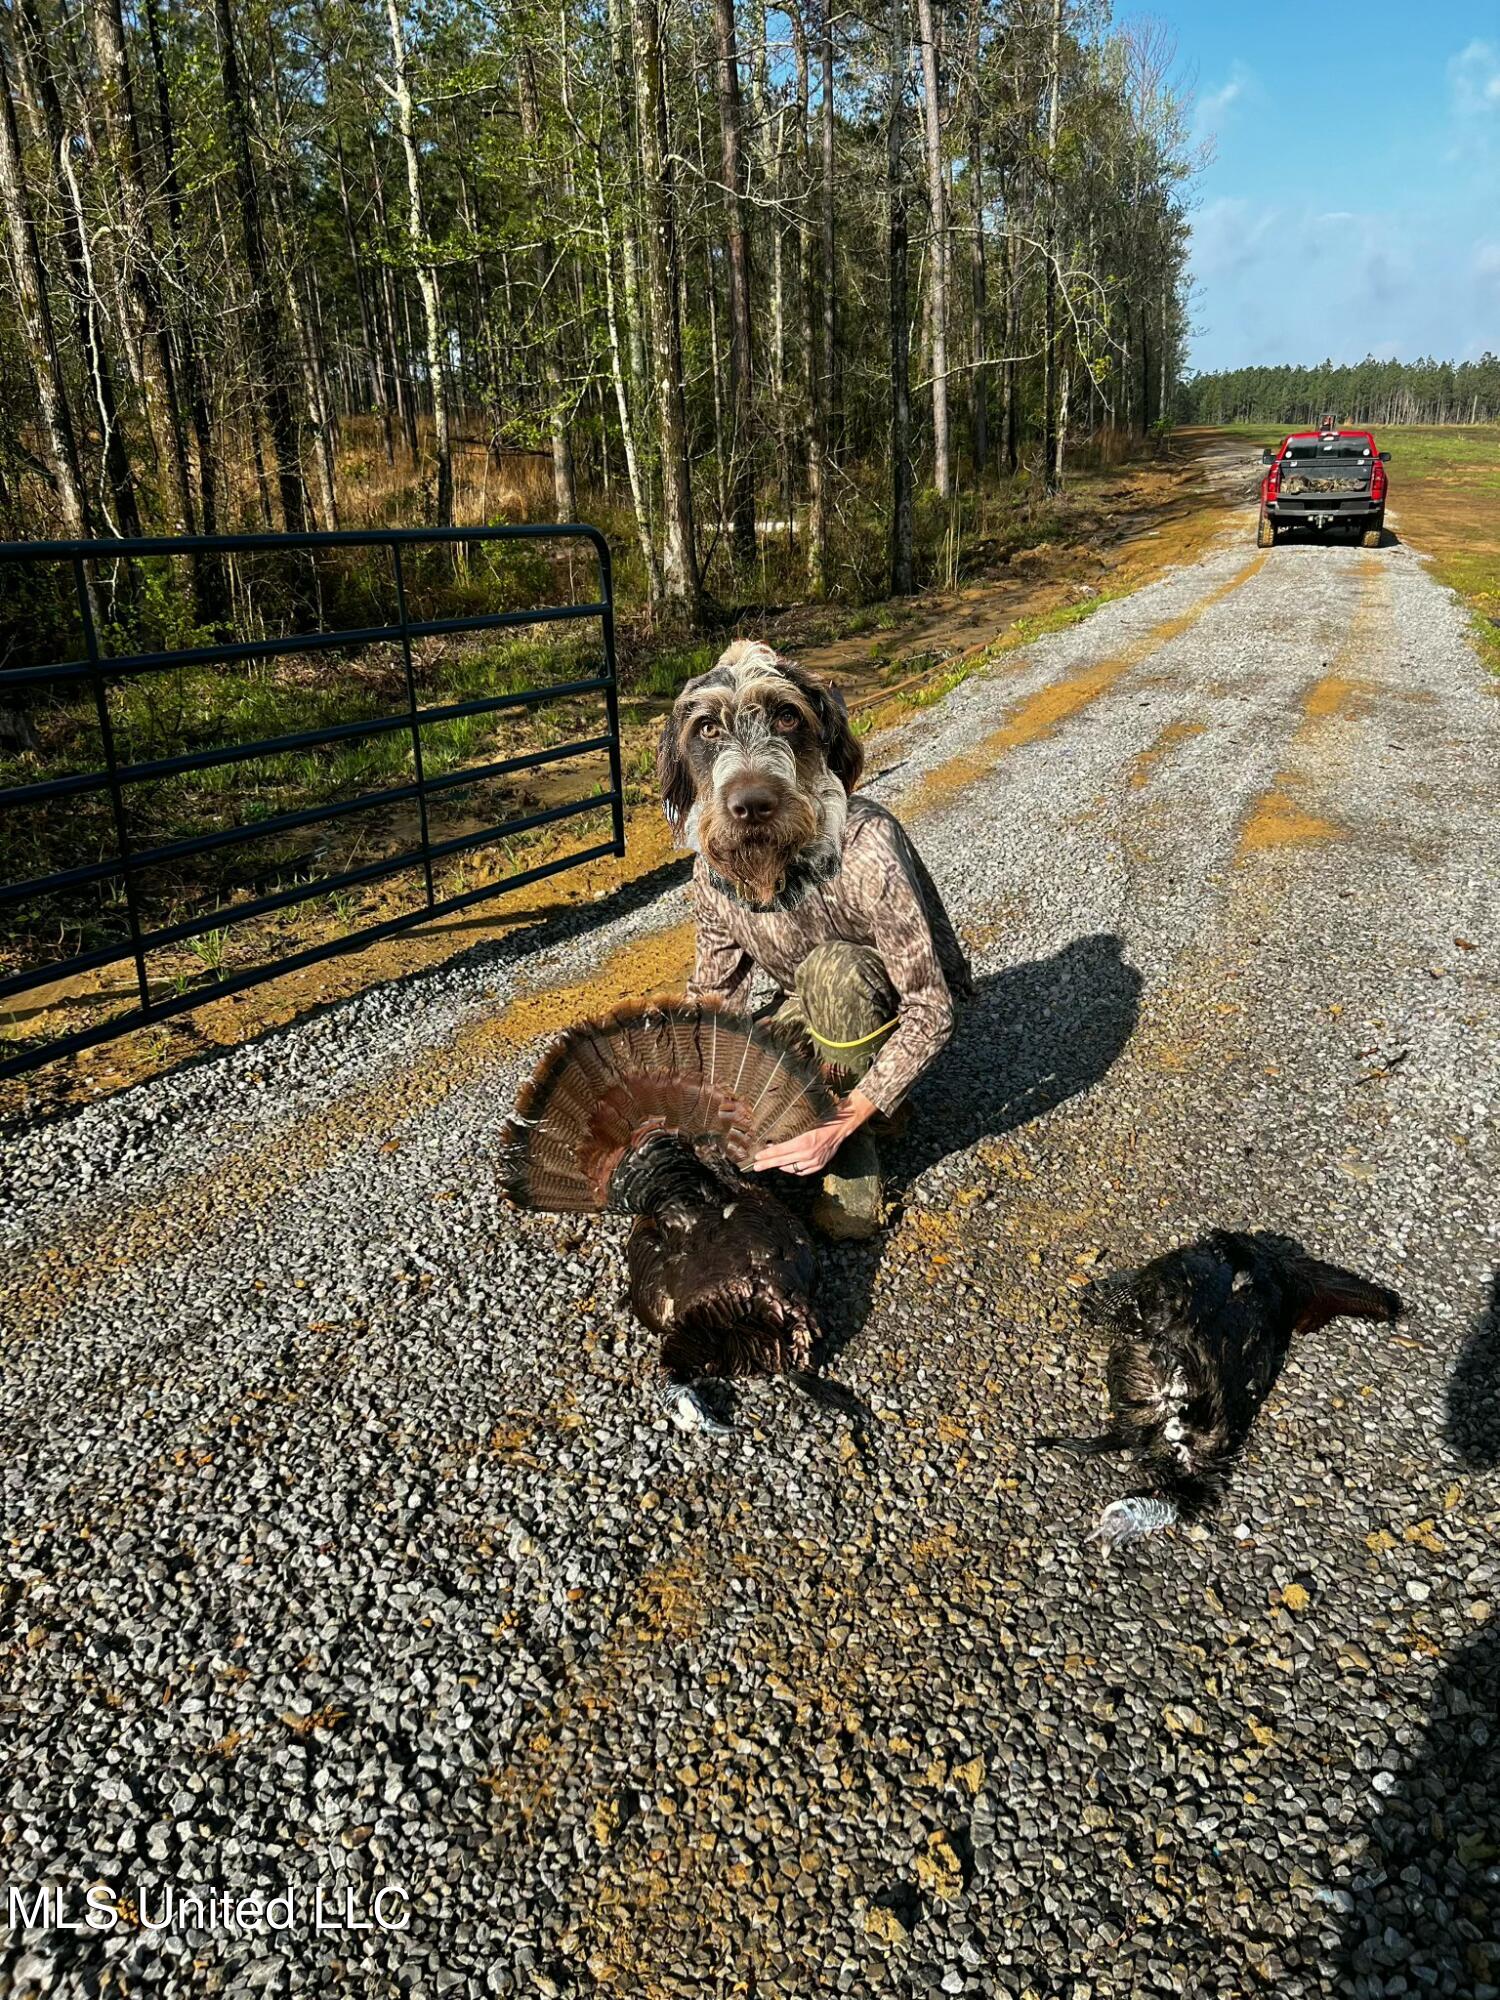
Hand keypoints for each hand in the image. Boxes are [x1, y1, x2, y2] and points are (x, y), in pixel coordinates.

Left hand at [753, 1091, 876, 1175]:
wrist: (841, 1126)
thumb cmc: (822, 1120)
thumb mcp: (805, 1124)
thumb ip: (791, 1134)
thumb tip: (774, 1140)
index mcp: (803, 1142)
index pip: (780, 1151)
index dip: (767, 1155)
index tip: (756, 1157)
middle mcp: (808, 1154)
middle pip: (782, 1161)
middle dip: (767, 1164)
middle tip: (755, 1166)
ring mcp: (814, 1161)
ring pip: (792, 1168)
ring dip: (780, 1166)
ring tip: (770, 1164)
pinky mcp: (819, 1165)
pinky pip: (802, 1171)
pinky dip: (793, 1170)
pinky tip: (787, 1166)